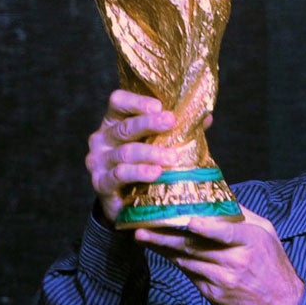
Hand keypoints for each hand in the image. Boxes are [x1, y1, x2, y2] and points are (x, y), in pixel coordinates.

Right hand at [85, 89, 182, 224]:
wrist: (125, 203)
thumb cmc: (143, 165)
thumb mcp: (157, 144)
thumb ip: (178, 130)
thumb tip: (207, 117)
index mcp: (114, 122)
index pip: (118, 102)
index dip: (136, 101)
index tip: (159, 105)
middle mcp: (102, 139)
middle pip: (124, 127)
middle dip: (149, 123)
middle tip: (171, 121)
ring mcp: (98, 161)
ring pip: (125, 153)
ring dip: (150, 153)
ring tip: (172, 156)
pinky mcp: (101, 183)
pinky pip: (119, 176)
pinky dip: (139, 173)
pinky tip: (156, 173)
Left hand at [134, 212, 303, 304]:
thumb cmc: (274, 265)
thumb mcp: (267, 234)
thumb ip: (244, 217)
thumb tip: (220, 197)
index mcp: (251, 242)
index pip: (227, 234)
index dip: (208, 228)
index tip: (189, 222)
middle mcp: (236, 261)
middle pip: (195, 247)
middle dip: (165, 237)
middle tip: (142, 228)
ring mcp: (223, 280)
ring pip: (187, 260)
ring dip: (162, 249)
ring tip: (143, 237)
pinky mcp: (214, 295)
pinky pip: (190, 275)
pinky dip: (176, 262)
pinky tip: (162, 253)